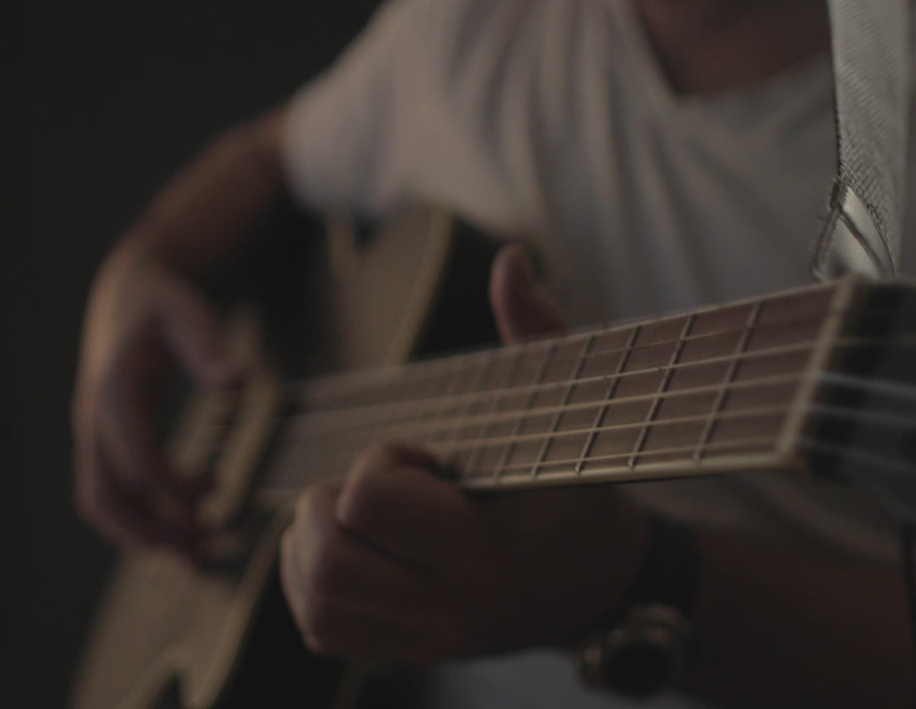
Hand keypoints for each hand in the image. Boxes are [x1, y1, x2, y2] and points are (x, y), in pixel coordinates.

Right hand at [72, 238, 239, 561]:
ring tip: (202, 556)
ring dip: (147, 537)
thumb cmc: (164, 303)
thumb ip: (209, 347)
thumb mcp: (189, 313)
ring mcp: (95, 435)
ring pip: (105, 504)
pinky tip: (191, 527)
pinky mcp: (105, 444)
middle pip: (105, 496)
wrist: (127, 294)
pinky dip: (146, 520)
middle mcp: (94, 420)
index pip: (134, 456)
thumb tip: (236, 382)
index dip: (168, 488)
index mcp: (114, 391)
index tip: (210, 500)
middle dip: (150, 532)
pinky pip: (115, 495)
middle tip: (204, 552)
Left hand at [279, 245, 649, 660]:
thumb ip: (539, 334)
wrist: (605, 590)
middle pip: (331, 559)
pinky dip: (309, 585)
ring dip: (310, 545)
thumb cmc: (583, 494)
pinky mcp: (409, 653)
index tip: (425, 457)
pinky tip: (346, 549)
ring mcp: (428, 638)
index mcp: (490, 548)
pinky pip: (323, 630)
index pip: (374, 503)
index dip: (382, 462)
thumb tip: (510, 261)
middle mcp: (454, 605)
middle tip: (370, 485)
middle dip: (329, 504)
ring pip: (317, 601)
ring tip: (353, 515)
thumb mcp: (577, 414)